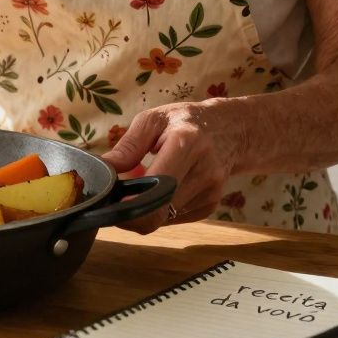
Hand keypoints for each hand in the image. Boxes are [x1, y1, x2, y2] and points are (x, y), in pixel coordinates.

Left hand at [101, 100, 243, 232]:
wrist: (233, 130)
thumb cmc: (186, 121)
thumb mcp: (153, 120)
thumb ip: (127, 146)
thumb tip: (103, 169)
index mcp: (187, 144)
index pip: (157, 188)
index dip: (130, 204)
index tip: (110, 201)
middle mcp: (204, 172)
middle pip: (158, 212)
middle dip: (130, 210)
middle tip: (115, 197)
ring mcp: (210, 193)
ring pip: (163, 218)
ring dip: (145, 208)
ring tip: (142, 185)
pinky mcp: (210, 206)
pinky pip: (173, 217)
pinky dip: (159, 208)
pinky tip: (161, 189)